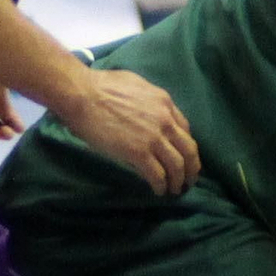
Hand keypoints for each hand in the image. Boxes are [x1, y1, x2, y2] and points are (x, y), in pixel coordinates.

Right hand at [60, 65, 199, 195]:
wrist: (83, 95)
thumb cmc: (100, 86)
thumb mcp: (136, 85)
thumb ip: (148, 100)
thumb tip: (145, 109)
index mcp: (164, 102)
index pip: (185, 129)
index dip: (186, 146)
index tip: (184, 156)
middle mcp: (165, 120)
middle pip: (189, 149)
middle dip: (192, 168)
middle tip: (189, 180)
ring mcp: (154, 138)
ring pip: (177, 165)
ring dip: (178, 180)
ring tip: (175, 190)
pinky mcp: (139, 153)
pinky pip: (158, 174)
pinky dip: (161, 186)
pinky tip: (159, 191)